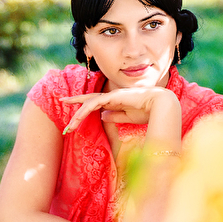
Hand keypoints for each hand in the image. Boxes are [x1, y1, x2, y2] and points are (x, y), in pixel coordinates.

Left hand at [60, 87, 175, 133]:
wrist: (160, 106)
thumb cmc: (148, 112)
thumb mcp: (128, 117)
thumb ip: (114, 116)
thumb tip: (102, 116)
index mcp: (116, 100)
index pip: (96, 101)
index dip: (84, 104)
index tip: (73, 108)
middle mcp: (112, 96)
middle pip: (89, 99)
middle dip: (75, 101)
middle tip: (62, 101)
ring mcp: (112, 95)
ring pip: (89, 103)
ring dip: (78, 114)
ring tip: (69, 126)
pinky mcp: (113, 97)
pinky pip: (94, 104)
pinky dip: (84, 111)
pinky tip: (77, 118)